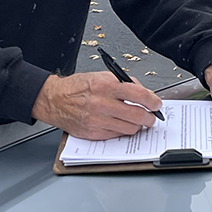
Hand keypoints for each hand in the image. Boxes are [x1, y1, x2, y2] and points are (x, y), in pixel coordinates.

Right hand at [32, 71, 162, 139]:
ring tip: (138, 121)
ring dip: (138, 126)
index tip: (157, 104)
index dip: (153, 101)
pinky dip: (123, 131)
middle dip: (149, 118)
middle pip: (137, 115)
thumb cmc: (78, 87)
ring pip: (129, 128)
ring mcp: (97, 120)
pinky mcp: (92, 133)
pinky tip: (122, 125)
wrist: (54, 100)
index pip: (139, 95)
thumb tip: (144, 94)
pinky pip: (116, 135)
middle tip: (152, 117)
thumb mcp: (102, 76)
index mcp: (106, 86)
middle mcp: (102, 104)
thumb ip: (124, 84)